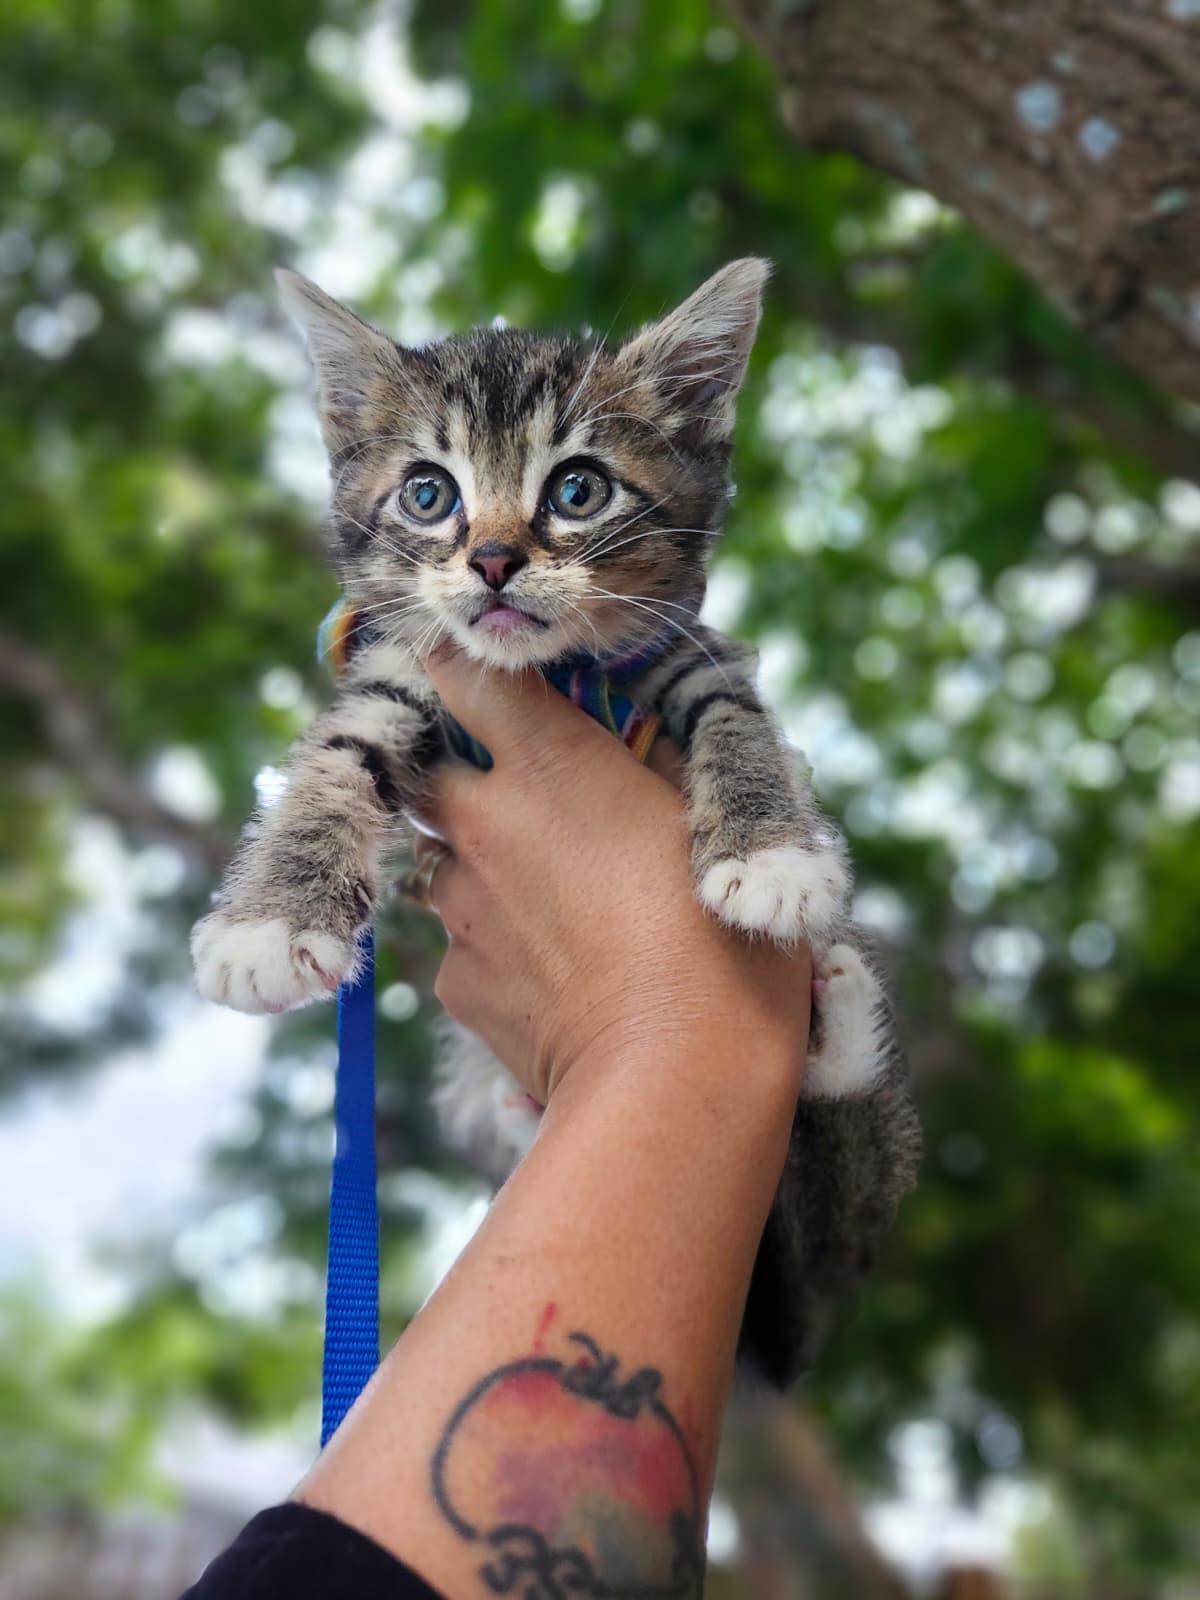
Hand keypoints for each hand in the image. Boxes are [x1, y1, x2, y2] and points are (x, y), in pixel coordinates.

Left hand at [412, 645, 811, 1107]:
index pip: (463, 676)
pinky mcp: (456, 983)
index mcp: (550, 764)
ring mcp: (461, 907)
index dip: (468, 671)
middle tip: (536, 807)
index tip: (489, 683)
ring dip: (487, 869)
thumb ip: (660, 761)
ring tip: (563, 910)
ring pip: (447, 865)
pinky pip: (465, 945)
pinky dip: (499, 949)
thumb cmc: (723, 940)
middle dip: (467, 779)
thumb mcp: (714, 826)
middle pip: (433, 774)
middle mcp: (485, 824)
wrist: (677, 1078)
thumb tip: (640, 731)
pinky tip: (559, 977)